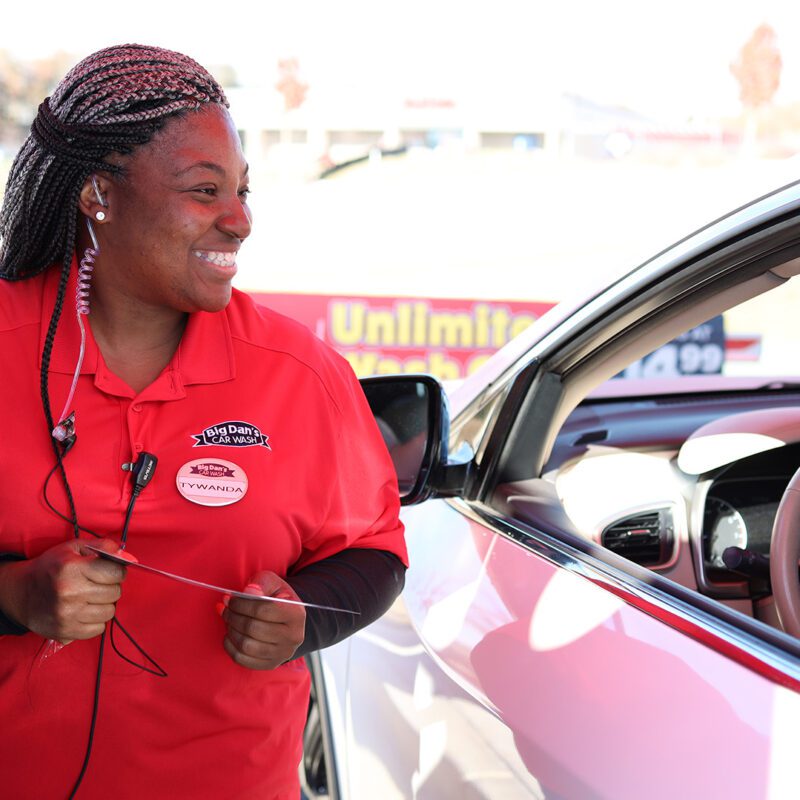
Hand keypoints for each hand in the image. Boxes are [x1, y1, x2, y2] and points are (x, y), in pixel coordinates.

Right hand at [0, 538, 126, 642]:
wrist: (22, 592)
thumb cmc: (52, 567)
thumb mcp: (75, 548)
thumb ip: (104, 546)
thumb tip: (128, 556)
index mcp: (72, 568)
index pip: (116, 573)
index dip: (117, 571)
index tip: (108, 571)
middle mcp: (70, 593)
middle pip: (115, 593)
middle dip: (110, 587)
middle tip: (96, 584)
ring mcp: (67, 615)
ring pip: (109, 612)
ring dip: (104, 605)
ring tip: (90, 598)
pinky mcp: (65, 632)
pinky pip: (99, 629)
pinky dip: (95, 621)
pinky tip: (84, 611)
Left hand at [221, 571, 305, 669]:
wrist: (287, 618)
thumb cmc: (277, 598)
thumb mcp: (273, 583)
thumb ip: (261, 583)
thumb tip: (248, 592)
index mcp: (296, 614)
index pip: (261, 610)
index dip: (241, 604)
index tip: (230, 599)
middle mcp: (293, 636)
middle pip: (252, 628)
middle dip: (233, 617)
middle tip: (225, 609)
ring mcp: (283, 653)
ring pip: (246, 646)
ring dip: (231, 631)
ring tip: (229, 621)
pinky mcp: (271, 664)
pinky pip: (243, 659)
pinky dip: (231, 647)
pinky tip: (230, 635)